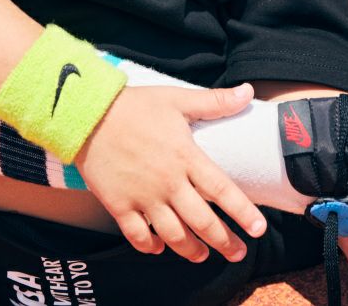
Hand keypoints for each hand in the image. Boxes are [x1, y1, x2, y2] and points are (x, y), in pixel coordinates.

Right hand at [73, 83, 267, 262]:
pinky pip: (138, 236)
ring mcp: (143, 197)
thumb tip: (248, 92)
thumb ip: (214, 101)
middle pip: (202, 221)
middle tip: (238, 253)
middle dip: (224, 241)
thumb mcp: (177, 98)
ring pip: (173, 235)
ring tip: (203, 256)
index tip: (259, 229)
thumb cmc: (135, 105)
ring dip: (191, 250)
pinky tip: (160, 248)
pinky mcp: (119, 205)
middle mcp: (167, 182)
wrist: (89, 114)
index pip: (222, 190)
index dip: (243, 212)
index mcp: (185, 156)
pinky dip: (151, 246)